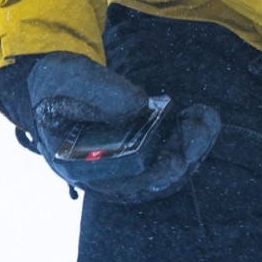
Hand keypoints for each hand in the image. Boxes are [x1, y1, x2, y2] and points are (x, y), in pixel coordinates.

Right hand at [0, 52, 220, 203]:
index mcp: (79, 165)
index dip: (156, 175)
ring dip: (191, 145)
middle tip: (205, 124)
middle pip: (152, 178)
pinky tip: (200, 116)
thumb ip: (98, 90)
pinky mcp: (135, 146)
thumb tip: (138, 105)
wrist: (53, 79)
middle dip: (184, 155)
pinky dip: (185, 136)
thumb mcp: (69, 78)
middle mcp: (103, 172)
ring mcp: (121, 161)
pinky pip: (165, 151)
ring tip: (208, 117)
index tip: (181, 159)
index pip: (124, 183)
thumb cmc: (57, 82)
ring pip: (163, 166)